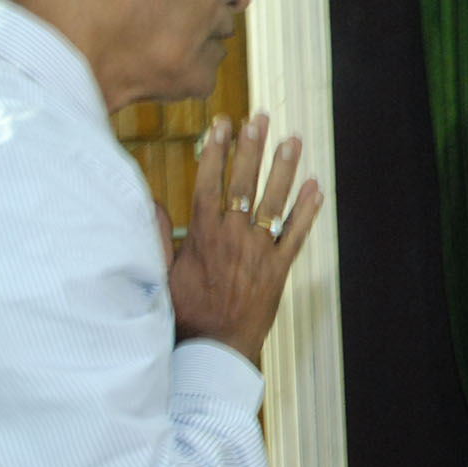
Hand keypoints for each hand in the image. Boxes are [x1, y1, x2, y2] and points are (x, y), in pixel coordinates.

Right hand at [169, 113, 324, 363]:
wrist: (213, 347)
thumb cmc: (185, 311)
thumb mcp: (162, 271)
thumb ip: (157, 235)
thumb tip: (151, 203)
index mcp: (203, 233)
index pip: (211, 182)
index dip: (218, 151)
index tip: (225, 124)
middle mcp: (233, 236)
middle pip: (244, 183)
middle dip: (252, 149)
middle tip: (261, 119)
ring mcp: (258, 251)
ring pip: (274, 202)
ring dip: (284, 170)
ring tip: (292, 141)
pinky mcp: (278, 269)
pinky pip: (296, 235)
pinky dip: (307, 211)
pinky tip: (316, 188)